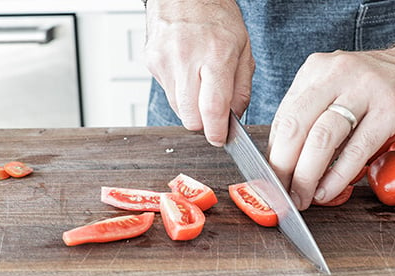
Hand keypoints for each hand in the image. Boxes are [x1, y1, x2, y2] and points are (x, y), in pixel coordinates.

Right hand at [144, 0, 254, 145]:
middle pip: (190, 117)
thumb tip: (235, 118)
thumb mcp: (243, 49)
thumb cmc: (216, 17)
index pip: (213, 108)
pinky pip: (167, 92)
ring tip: (201, 87)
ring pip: (177, 109)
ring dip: (191, 109)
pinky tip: (187, 74)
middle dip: (204, 124)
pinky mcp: (151, 62)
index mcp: (216, 54)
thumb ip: (241, 88)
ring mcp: (164, 60)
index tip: (220, 139)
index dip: (217, 131)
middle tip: (213, 116)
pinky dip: (180, 92)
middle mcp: (187, 58)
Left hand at [267, 40, 394, 209]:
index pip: (283, 116)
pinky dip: (338, 175)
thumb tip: (287, 162)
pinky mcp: (391, 107)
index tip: (270, 180)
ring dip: (306, 176)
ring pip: (322, 138)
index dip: (272, 154)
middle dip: (282, 167)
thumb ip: (315, 116)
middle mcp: (336, 74)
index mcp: (316, 70)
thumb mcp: (340, 89)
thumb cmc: (381, 85)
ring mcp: (364, 89)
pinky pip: (357, 148)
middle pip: (295, 126)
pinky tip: (329, 191)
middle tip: (281, 194)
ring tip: (303, 198)